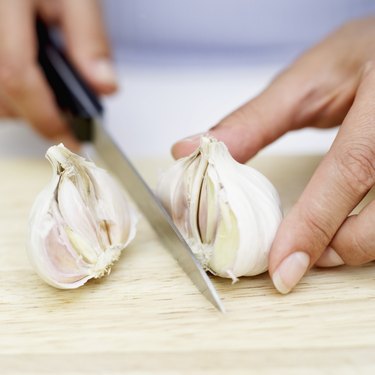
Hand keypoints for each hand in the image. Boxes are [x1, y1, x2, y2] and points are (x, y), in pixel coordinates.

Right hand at [0, 0, 116, 148]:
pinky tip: (33, 84)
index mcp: (5, 6)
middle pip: (3, 95)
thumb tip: (104, 85)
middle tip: (66, 119)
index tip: (71, 138)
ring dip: (24, 108)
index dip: (45, 115)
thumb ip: (90, 40)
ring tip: (50, 95)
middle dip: (39, 116)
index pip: (16, 74)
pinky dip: (13, 96)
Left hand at [172, 17, 374, 292]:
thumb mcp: (304, 82)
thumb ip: (252, 122)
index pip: (350, 168)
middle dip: (338, 246)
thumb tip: (191, 149)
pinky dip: (366, 232)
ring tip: (317, 243)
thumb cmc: (357, 56)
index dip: (314, 222)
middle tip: (296, 257)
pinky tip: (341, 228)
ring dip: (352, 245)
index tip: (283, 267)